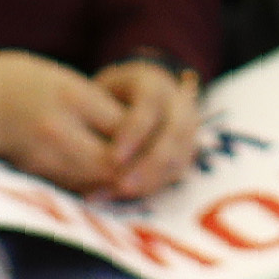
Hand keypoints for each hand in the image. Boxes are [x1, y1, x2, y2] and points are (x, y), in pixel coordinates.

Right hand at [0, 46, 140, 192]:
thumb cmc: (20, 80)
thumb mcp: (65, 79)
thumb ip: (98, 106)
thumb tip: (136, 133)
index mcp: (72, 96)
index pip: (125, 128)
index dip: (146, 138)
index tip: (157, 138)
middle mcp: (58, 129)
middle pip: (113, 163)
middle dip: (135, 169)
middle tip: (150, 166)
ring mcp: (43, 155)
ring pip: (95, 182)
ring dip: (116, 183)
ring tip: (132, 176)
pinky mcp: (33, 174)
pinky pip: (74, 188)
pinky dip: (91, 187)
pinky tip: (101, 182)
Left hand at [88, 58, 202, 200]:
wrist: (112, 107)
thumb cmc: (94, 101)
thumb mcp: (93, 99)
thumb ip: (98, 119)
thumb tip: (102, 157)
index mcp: (152, 82)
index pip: (151, 103)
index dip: (134, 130)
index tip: (113, 157)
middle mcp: (176, 102)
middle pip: (175, 133)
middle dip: (150, 162)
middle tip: (122, 185)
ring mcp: (186, 128)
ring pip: (179, 156)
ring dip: (151, 179)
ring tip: (118, 193)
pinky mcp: (184, 152)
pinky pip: (174, 174)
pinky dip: (150, 187)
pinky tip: (120, 195)